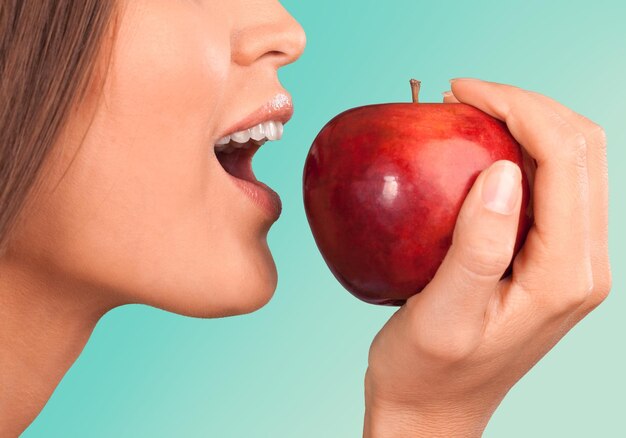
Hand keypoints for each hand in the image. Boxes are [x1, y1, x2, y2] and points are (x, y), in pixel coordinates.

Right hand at [363, 78, 610, 437]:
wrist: (434, 407)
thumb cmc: (427, 370)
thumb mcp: (444, 315)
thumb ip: (478, 246)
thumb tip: (502, 169)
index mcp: (565, 274)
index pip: (565, 159)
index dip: (518, 108)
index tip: (460, 91)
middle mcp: (582, 264)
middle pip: (581, 150)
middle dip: (527, 105)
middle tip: (462, 95)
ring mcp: (570, 261)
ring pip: (572, 162)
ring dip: (526, 124)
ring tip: (468, 113)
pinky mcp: (549, 259)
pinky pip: (551, 186)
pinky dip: (519, 152)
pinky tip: (477, 150)